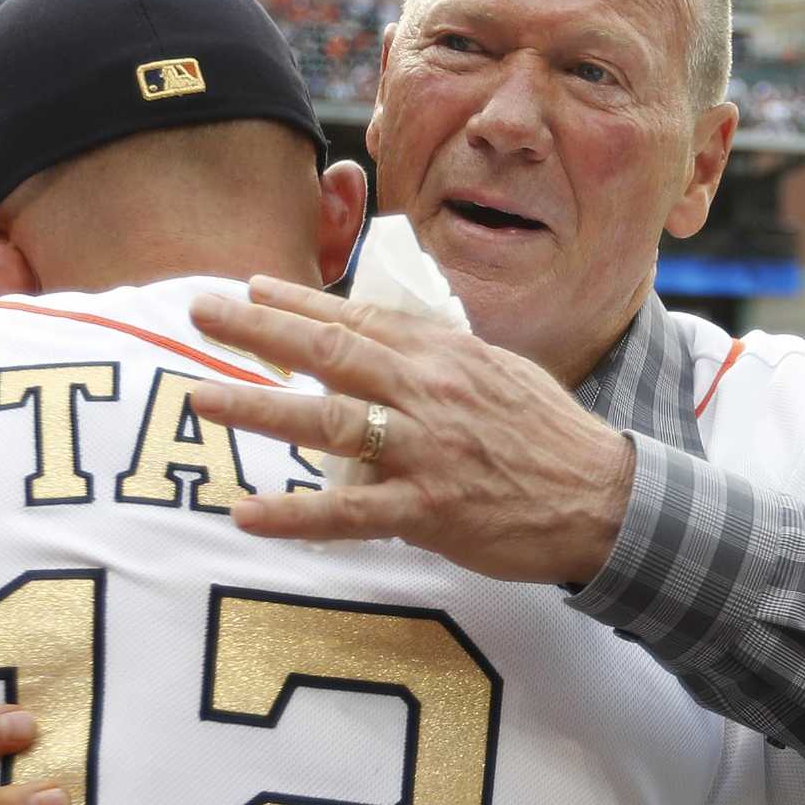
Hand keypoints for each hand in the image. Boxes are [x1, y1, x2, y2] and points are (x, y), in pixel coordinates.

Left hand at [187, 276, 635, 583]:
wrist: (605, 499)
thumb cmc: (551, 437)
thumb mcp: (499, 371)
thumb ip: (441, 355)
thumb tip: (393, 337)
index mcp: (445, 355)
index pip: (359, 317)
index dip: (299, 302)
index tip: (248, 289)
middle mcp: (428, 392)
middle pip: (329, 353)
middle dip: (257, 331)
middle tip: (199, 312)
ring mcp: (425, 451)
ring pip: (328, 422)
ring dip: (259, 408)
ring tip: (200, 398)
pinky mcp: (427, 512)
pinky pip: (348, 514)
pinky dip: (294, 515)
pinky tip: (246, 514)